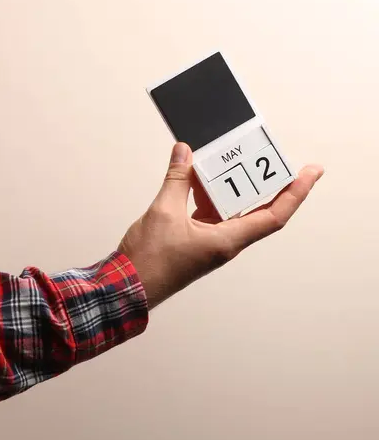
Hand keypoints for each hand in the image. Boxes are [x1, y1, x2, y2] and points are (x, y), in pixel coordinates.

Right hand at [119, 143, 323, 308]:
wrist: (128, 286)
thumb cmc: (150, 262)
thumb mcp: (164, 212)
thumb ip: (177, 179)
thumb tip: (184, 152)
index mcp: (227, 241)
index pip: (274, 216)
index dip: (296, 193)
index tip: (311, 173)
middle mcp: (225, 242)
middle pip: (256, 209)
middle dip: (263, 182)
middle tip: (267, 156)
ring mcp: (211, 242)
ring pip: (230, 209)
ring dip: (229, 186)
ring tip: (227, 160)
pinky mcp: (196, 240)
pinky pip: (210, 213)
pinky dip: (207, 194)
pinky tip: (197, 177)